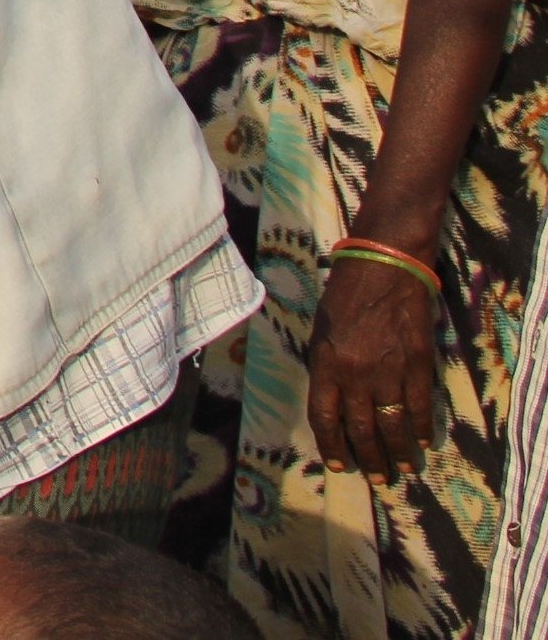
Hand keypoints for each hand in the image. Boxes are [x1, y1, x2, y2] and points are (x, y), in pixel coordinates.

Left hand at [308, 247, 441, 479]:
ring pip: (392, 424)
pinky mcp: (417, 365)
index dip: (332, 444)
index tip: (339, 464)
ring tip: (401, 470)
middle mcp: (355, 374)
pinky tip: (423, 442)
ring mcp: (389, 371)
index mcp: (325, 364)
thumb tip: (332, 401)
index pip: (324, 417)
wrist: (384, 266)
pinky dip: (422, 428)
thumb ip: (325, 367)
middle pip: (360, 428)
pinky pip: (420, 406)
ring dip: (397, 452)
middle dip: (368, 457)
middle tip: (376, 478)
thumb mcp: (321, 331)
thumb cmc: (344, 295)